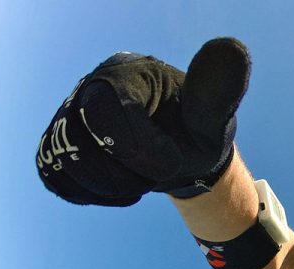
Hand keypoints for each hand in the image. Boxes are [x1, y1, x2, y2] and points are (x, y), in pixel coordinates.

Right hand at [36, 38, 250, 205]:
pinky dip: (95, 193)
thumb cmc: (198, 133)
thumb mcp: (214, 117)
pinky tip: (125, 187)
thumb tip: (233, 49)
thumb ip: (217, 91)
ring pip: (67, 161)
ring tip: (144, 179)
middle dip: (126, 170)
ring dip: (113, 185)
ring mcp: (71, 117)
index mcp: (128, 73)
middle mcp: (90, 89)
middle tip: (160, 172)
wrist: (183, 157)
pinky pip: (60, 178)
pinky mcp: (61, 146)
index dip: (139, 146)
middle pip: (81, 136)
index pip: (108, 107)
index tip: (171, 163)